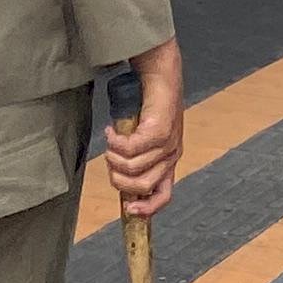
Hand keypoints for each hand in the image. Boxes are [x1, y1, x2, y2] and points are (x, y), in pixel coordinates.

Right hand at [106, 41, 186, 224]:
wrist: (160, 72)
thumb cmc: (148, 103)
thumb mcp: (142, 136)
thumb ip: (135, 156)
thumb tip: (118, 176)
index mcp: (170, 160)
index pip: (164, 196)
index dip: (147, 209)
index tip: (127, 209)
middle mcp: (172, 154)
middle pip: (142, 187)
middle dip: (119, 179)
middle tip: (110, 160)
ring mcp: (168, 143)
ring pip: (133, 168)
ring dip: (114, 158)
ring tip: (110, 142)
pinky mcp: (160, 130)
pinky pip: (130, 148)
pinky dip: (115, 142)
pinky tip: (111, 132)